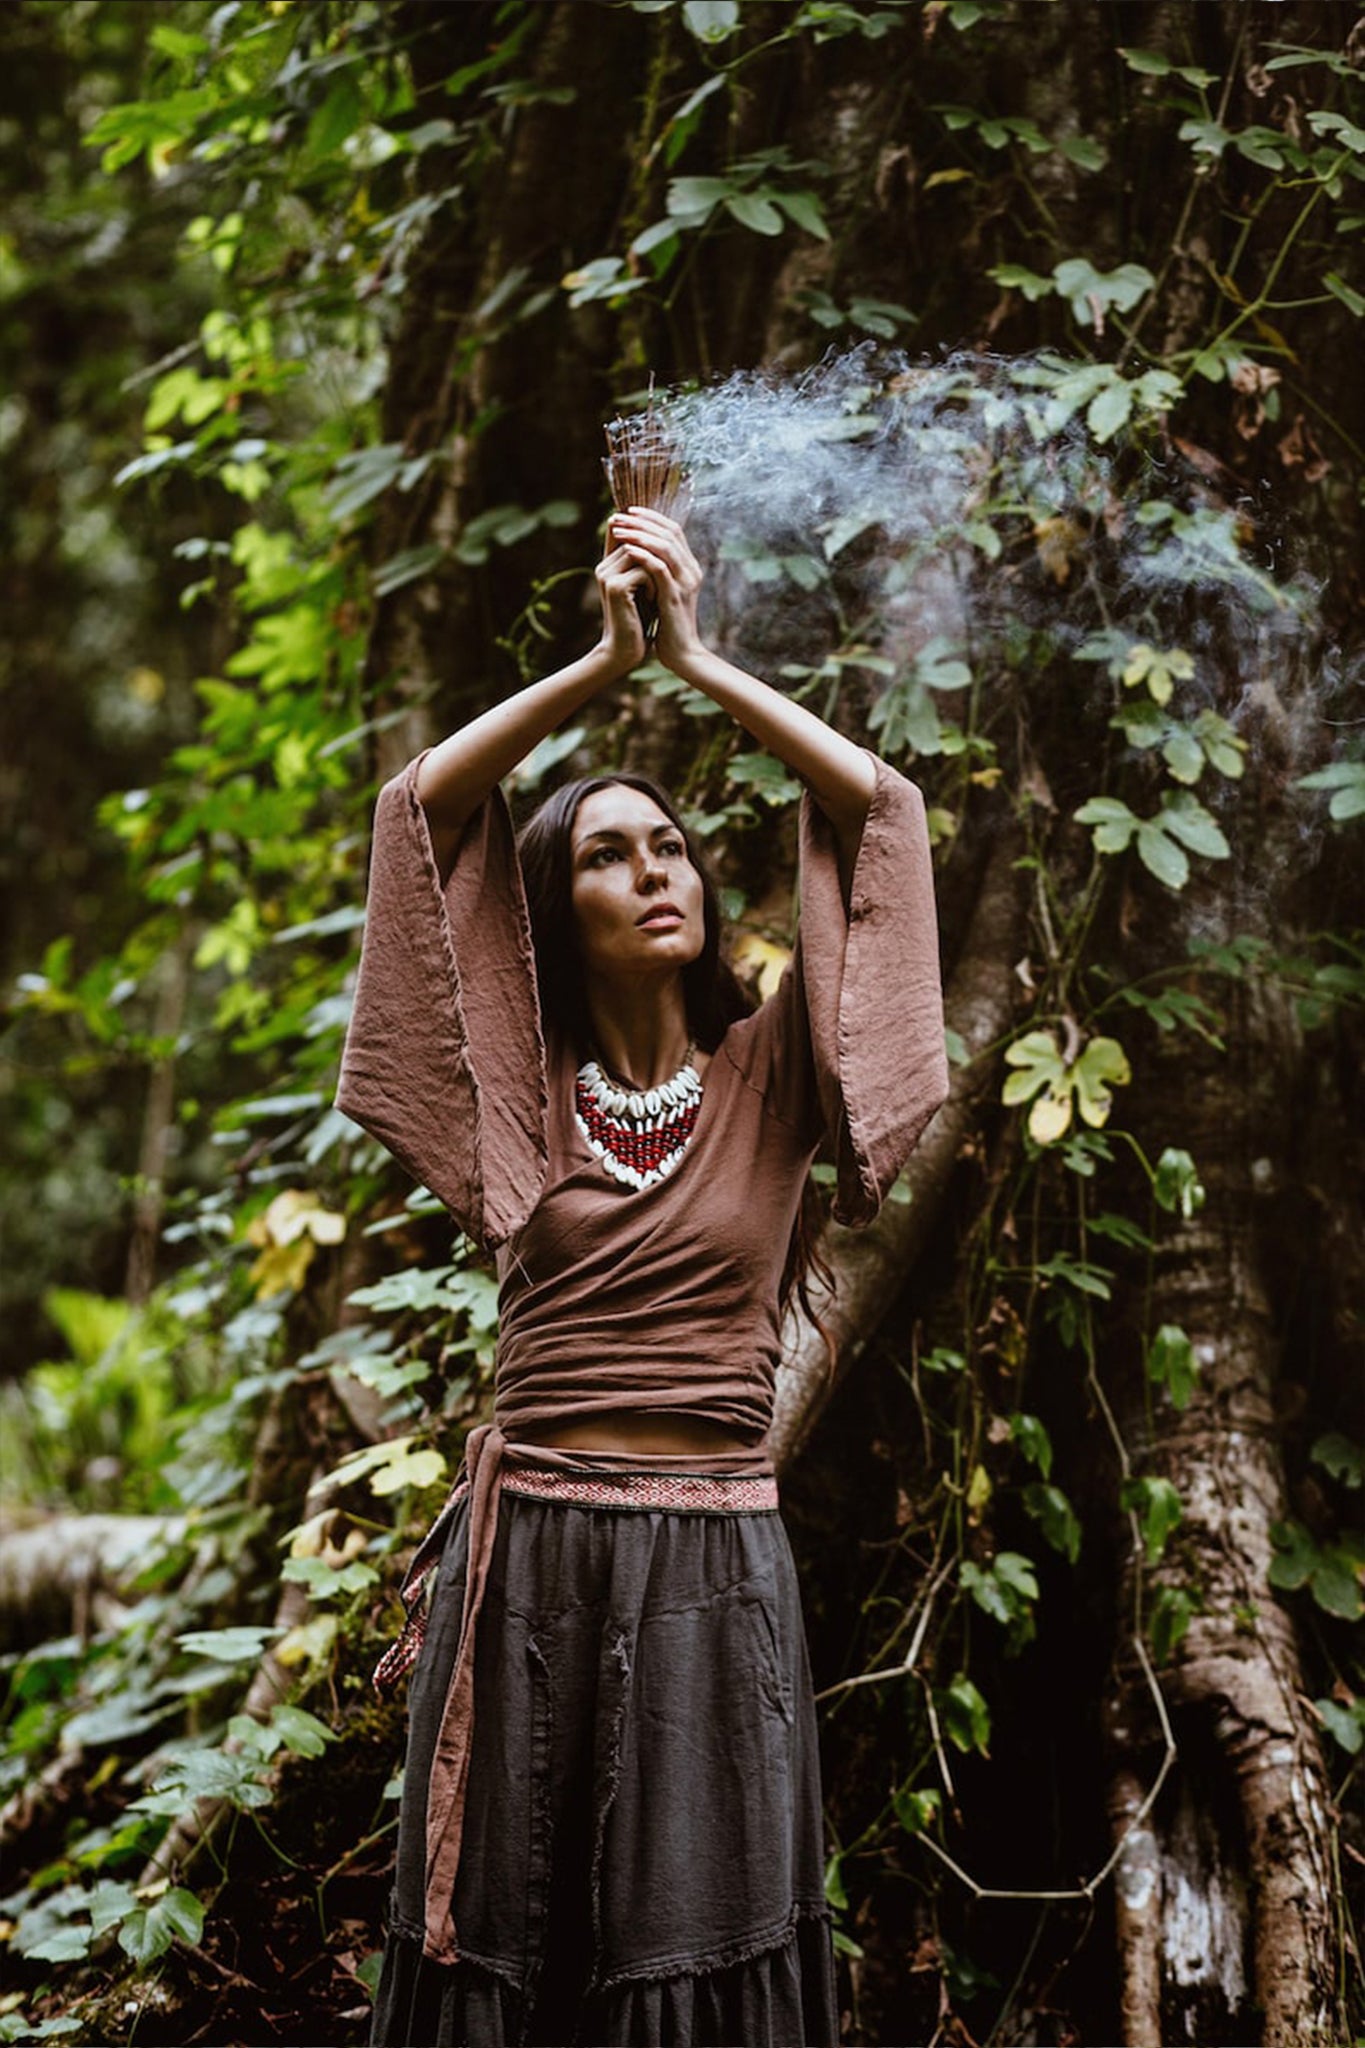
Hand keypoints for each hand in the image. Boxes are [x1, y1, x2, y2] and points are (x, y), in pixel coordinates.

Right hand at [593, 537, 649, 673]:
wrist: (625, 649)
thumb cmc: (639, 619)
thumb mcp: (642, 587)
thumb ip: (644, 564)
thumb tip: (662, 537)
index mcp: (608, 564)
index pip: (623, 531)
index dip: (642, 526)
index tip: (661, 536)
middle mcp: (604, 566)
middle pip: (636, 539)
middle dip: (656, 555)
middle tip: (664, 579)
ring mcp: (607, 575)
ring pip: (641, 553)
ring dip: (656, 571)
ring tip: (657, 592)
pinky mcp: (615, 587)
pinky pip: (644, 571)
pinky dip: (654, 585)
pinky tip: (652, 600)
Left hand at [608, 508, 705, 676]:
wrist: (681, 654)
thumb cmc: (668, 625)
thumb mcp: (663, 592)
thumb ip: (657, 572)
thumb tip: (639, 551)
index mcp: (689, 567)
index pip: (673, 530)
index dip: (652, 517)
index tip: (629, 511)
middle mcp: (691, 570)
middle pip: (670, 532)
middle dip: (643, 521)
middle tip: (620, 515)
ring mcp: (685, 582)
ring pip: (665, 546)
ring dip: (639, 534)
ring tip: (619, 530)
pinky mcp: (675, 596)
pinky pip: (659, 568)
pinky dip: (643, 556)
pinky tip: (626, 550)